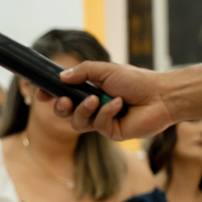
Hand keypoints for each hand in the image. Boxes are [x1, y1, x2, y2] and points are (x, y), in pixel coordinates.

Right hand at [38, 61, 172, 139]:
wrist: (161, 96)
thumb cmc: (136, 80)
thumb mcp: (105, 70)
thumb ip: (82, 72)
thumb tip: (61, 76)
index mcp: (90, 90)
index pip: (64, 94)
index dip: (50, 94)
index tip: (40, 93)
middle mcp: (93, 106)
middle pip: (65, 112)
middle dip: (60, 107)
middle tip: (64, 101)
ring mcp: (101, 120)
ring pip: (77, 121)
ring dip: (84, 110)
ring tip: (96, 100)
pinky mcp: (111, 132)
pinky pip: (97, 125)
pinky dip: (106, 112)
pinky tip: (119, 104)